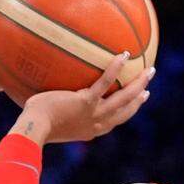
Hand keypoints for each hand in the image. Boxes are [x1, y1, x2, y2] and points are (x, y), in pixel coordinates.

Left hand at [13, 52, 154, 144]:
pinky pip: (105, 82)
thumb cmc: (34, 124)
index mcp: (91, 129)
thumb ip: (56, 110)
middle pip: (127, 110)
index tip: (138, 100)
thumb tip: (46, 97)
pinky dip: (115, 68)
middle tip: (148, 86)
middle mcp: (97, 124)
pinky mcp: (86, 102)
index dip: (129, 110)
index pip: (115, 120)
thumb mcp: (49, 120)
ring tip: (150, 70)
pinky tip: (123, 54)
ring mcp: (94, 113)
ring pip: (125, 98)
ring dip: (139, 83)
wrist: (33, 129)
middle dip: (139, 98)